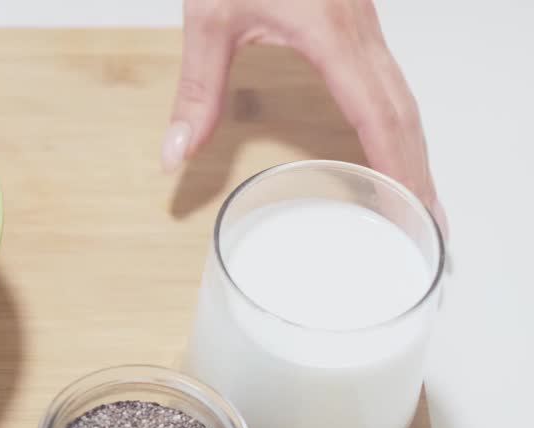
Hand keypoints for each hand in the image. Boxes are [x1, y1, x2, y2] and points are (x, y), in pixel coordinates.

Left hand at [164, 0, 445, 233]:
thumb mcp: (210, 16)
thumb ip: (198, 88)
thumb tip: (176, 154)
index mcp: (330, 32)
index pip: (376, 112)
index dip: (396, 165)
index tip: (410, 207)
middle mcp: (358, 28)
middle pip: (402, 110)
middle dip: (417, 170)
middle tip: (429, 228)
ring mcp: (362, 22)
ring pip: (401, 94)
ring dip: (411, 148)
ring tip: (417, 201)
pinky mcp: (353, 19)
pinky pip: (386, 78)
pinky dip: (395, 120)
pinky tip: (388, 146)